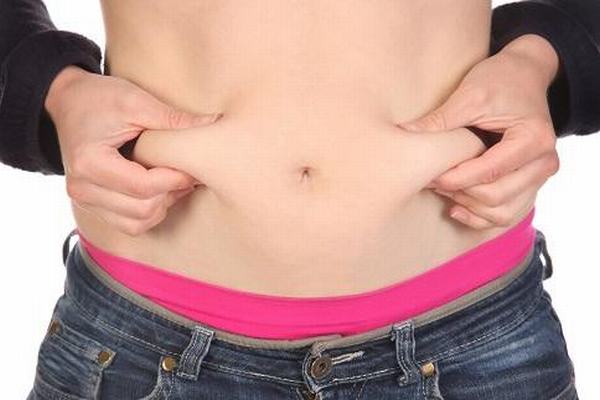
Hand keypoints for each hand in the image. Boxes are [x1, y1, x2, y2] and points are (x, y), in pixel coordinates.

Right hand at [45, 65, 221, 235]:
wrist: (68, 102)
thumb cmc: (100, 98)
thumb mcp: (137, 101)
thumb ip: (174, 119)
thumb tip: (215, 124)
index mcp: (90, 163)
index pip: (143, 187)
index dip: (175, 179)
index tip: (193, 167)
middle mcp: (82, 188)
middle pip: (143, 209)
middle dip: (171, 193)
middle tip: (187, 173)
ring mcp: (85, 201)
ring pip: (138, 223)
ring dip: (163, 206)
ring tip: (173, 181)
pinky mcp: (93, 206)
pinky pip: (129, 225)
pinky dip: (149, 213)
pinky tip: (159, 190)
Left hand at [397, 34, 560, 228]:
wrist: (524, 75)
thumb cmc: (500, 80)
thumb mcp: (469, 94)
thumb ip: (440, 120)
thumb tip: (403, 134)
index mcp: (533, 139)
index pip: (489, 172)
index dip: (454, 178)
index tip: (428, 174)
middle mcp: (543, 163)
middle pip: (496, 197)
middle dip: (459, 192)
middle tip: (430, 181)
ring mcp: (539, 177)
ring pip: (503, 213)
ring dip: (468, 208)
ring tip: (442, 191)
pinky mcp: (529, 185)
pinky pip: (507, 215)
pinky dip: (481, 218)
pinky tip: (456, 208)